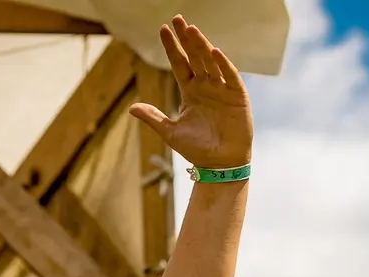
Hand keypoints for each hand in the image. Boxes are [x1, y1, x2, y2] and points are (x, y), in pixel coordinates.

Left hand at [130, 15, 252, 169]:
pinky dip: (223, 64)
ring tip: (192, 30)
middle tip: (178, 19)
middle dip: (187, 38)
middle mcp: (206, 86)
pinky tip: (214, 51)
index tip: (163, 30)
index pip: (179, 63)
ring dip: (202, 46)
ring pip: (210, 62)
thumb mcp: (171, 132)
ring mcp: (222, 89)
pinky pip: (229, 76)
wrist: (220, 165)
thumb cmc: (197, 149)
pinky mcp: (237, 96)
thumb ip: (153, 118)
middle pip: (195, 56)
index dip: (172, 47)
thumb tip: (131, 108)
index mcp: (190, 91)